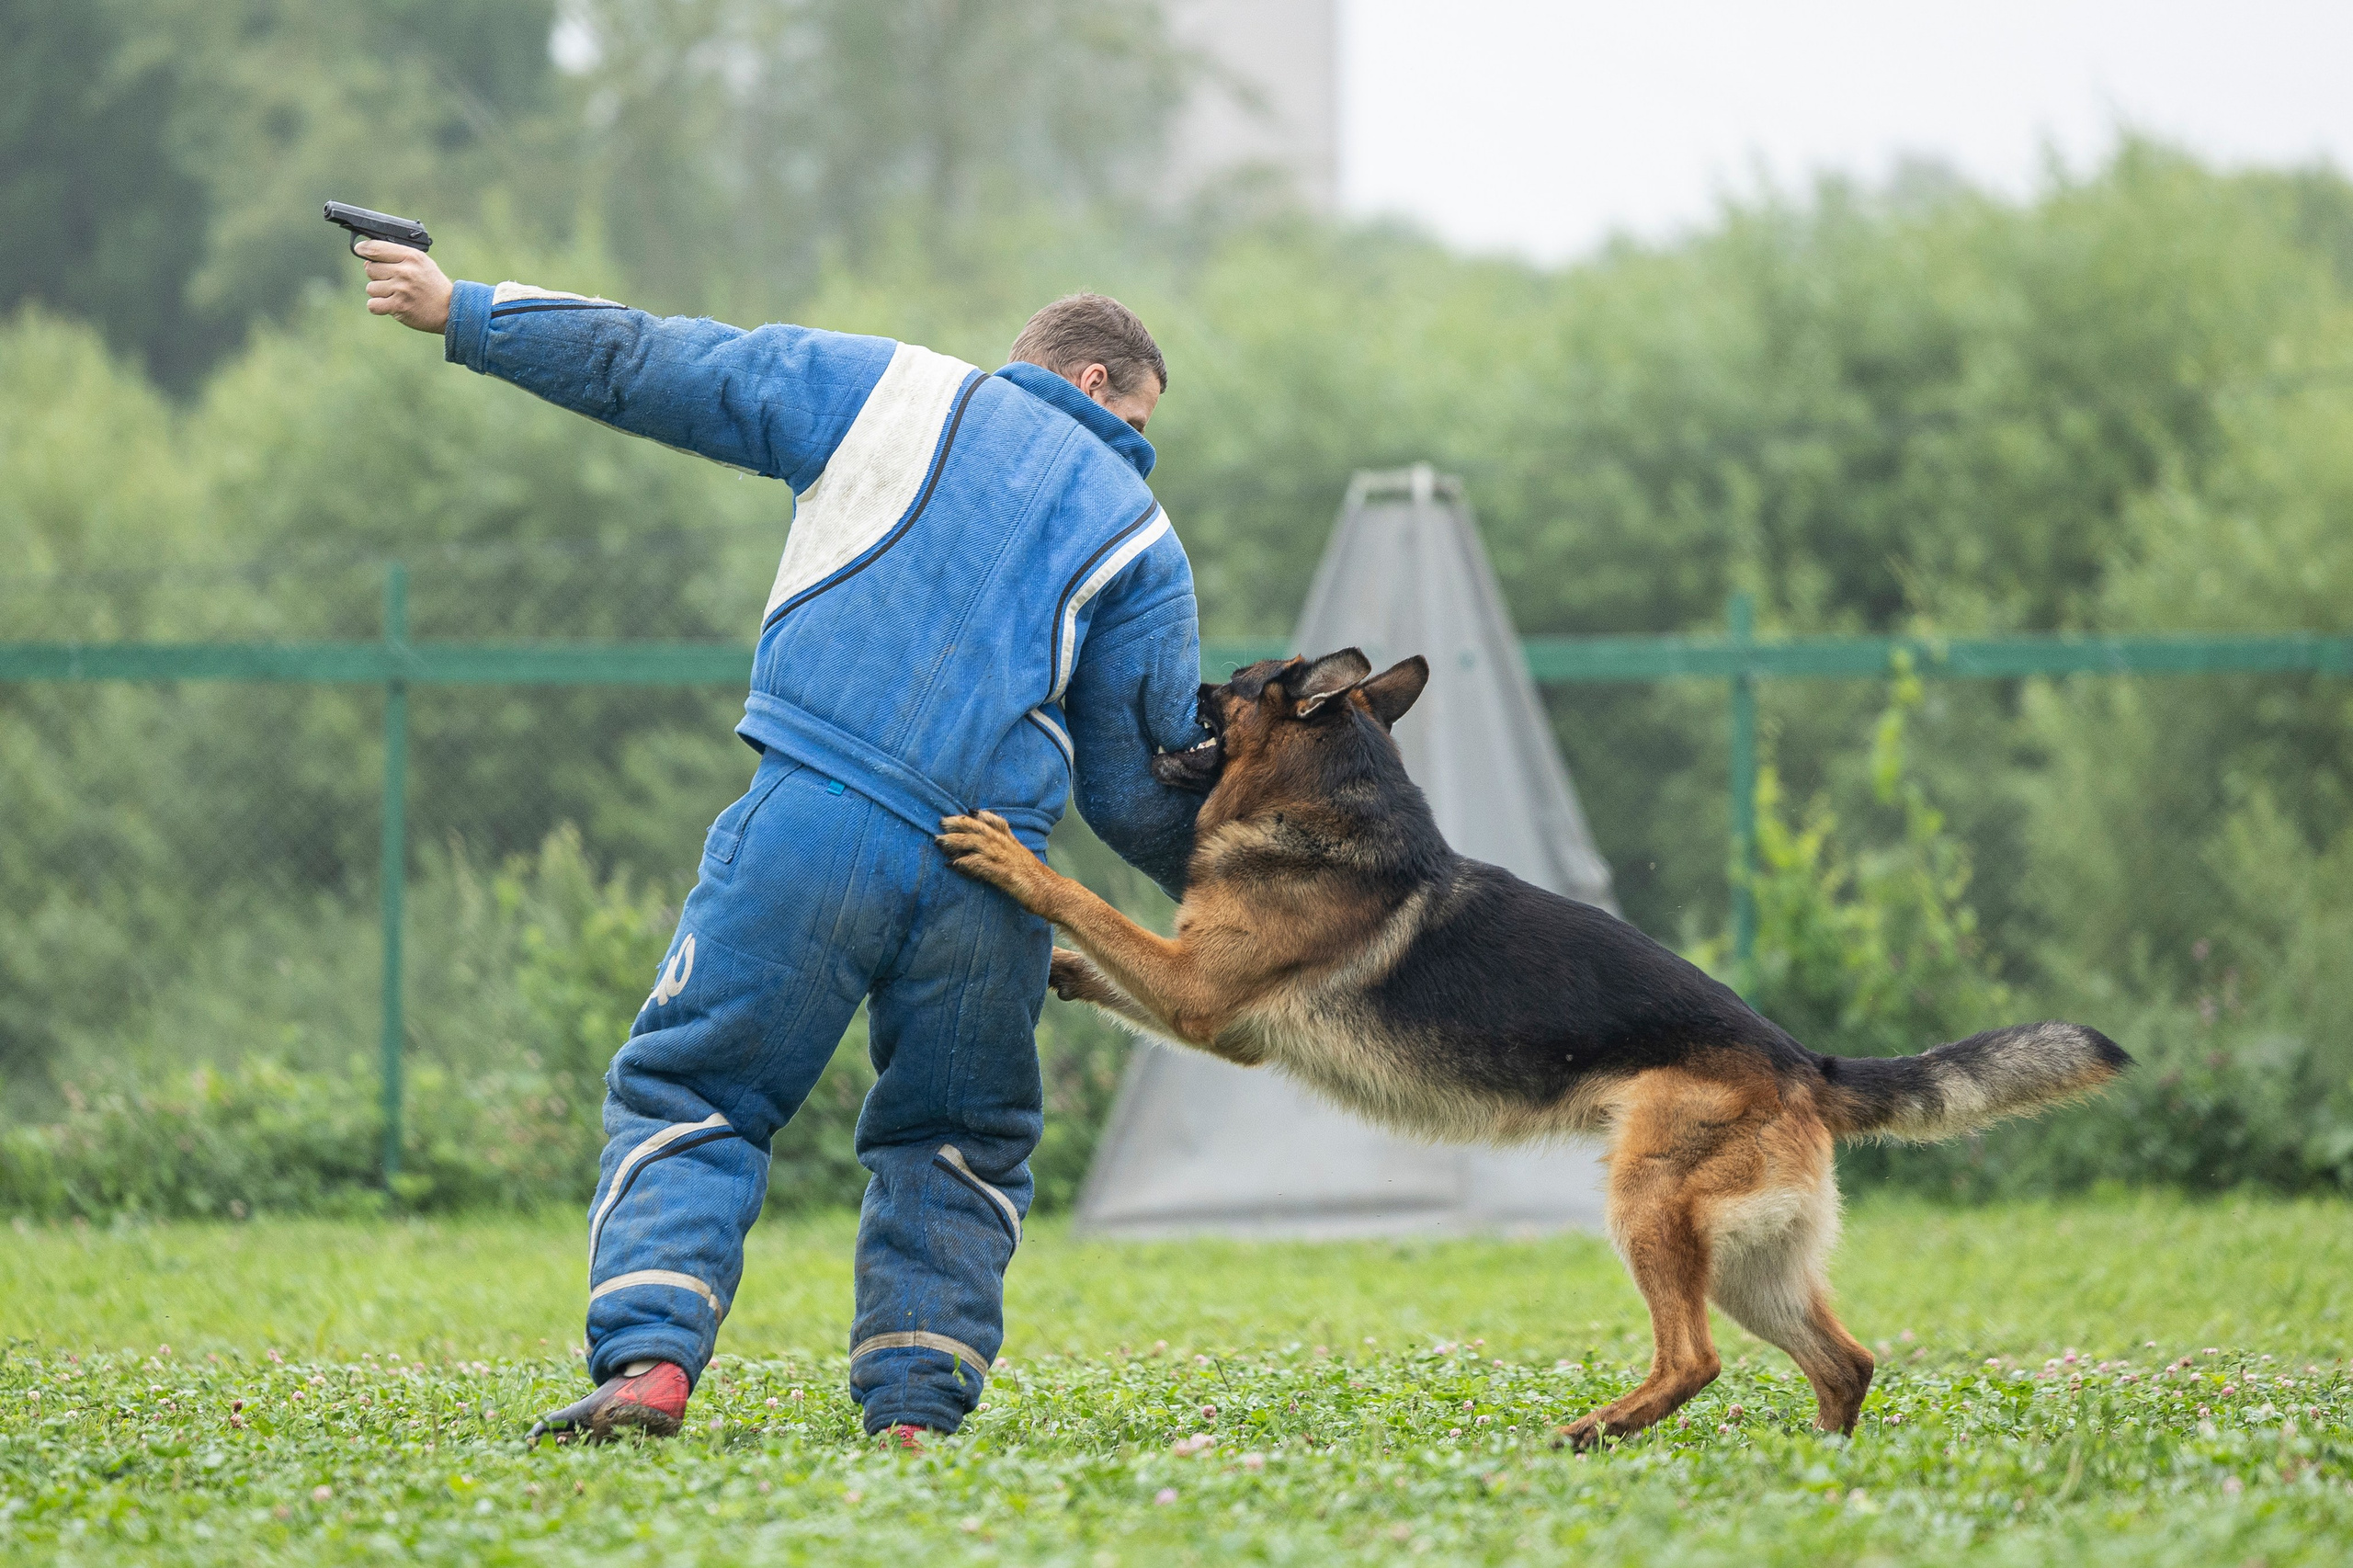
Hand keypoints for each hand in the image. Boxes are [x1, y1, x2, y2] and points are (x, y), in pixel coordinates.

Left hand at [358, 240, 452, 332]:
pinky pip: (373, 304)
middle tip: (391, 281)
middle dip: (376, 275)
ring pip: (371, 288)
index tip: (360, 250)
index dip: (363, 249)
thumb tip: (367, 255)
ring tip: (396, 294)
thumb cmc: (433, 285)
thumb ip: (397, 256)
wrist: (450, 309)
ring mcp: (401, 289)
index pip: (375, 247)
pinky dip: (378, 306)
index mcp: (411, 256)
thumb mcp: (421, 262)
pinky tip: (390, 305)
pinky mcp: (398, 307)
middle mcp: (405, 271)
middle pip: (370, 268)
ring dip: (379, 293)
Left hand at [937, 812, 1053, 910]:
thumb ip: (1011, 854)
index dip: (983, 816)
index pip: (998, 823)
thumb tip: (995, 856)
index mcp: (1014, 844)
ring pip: (978, 843)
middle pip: (982, 829)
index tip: (969, 811)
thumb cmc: (1039, 883)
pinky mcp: (1004, 874)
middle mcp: (1009, 847)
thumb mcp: (1024, 862)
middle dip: (961, 824)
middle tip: (942, 822)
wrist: (1053, 894)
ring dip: (957, 841)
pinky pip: (982, 865)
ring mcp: (1006, 859)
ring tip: (940, 842)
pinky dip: (967, 863)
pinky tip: (954, 864)